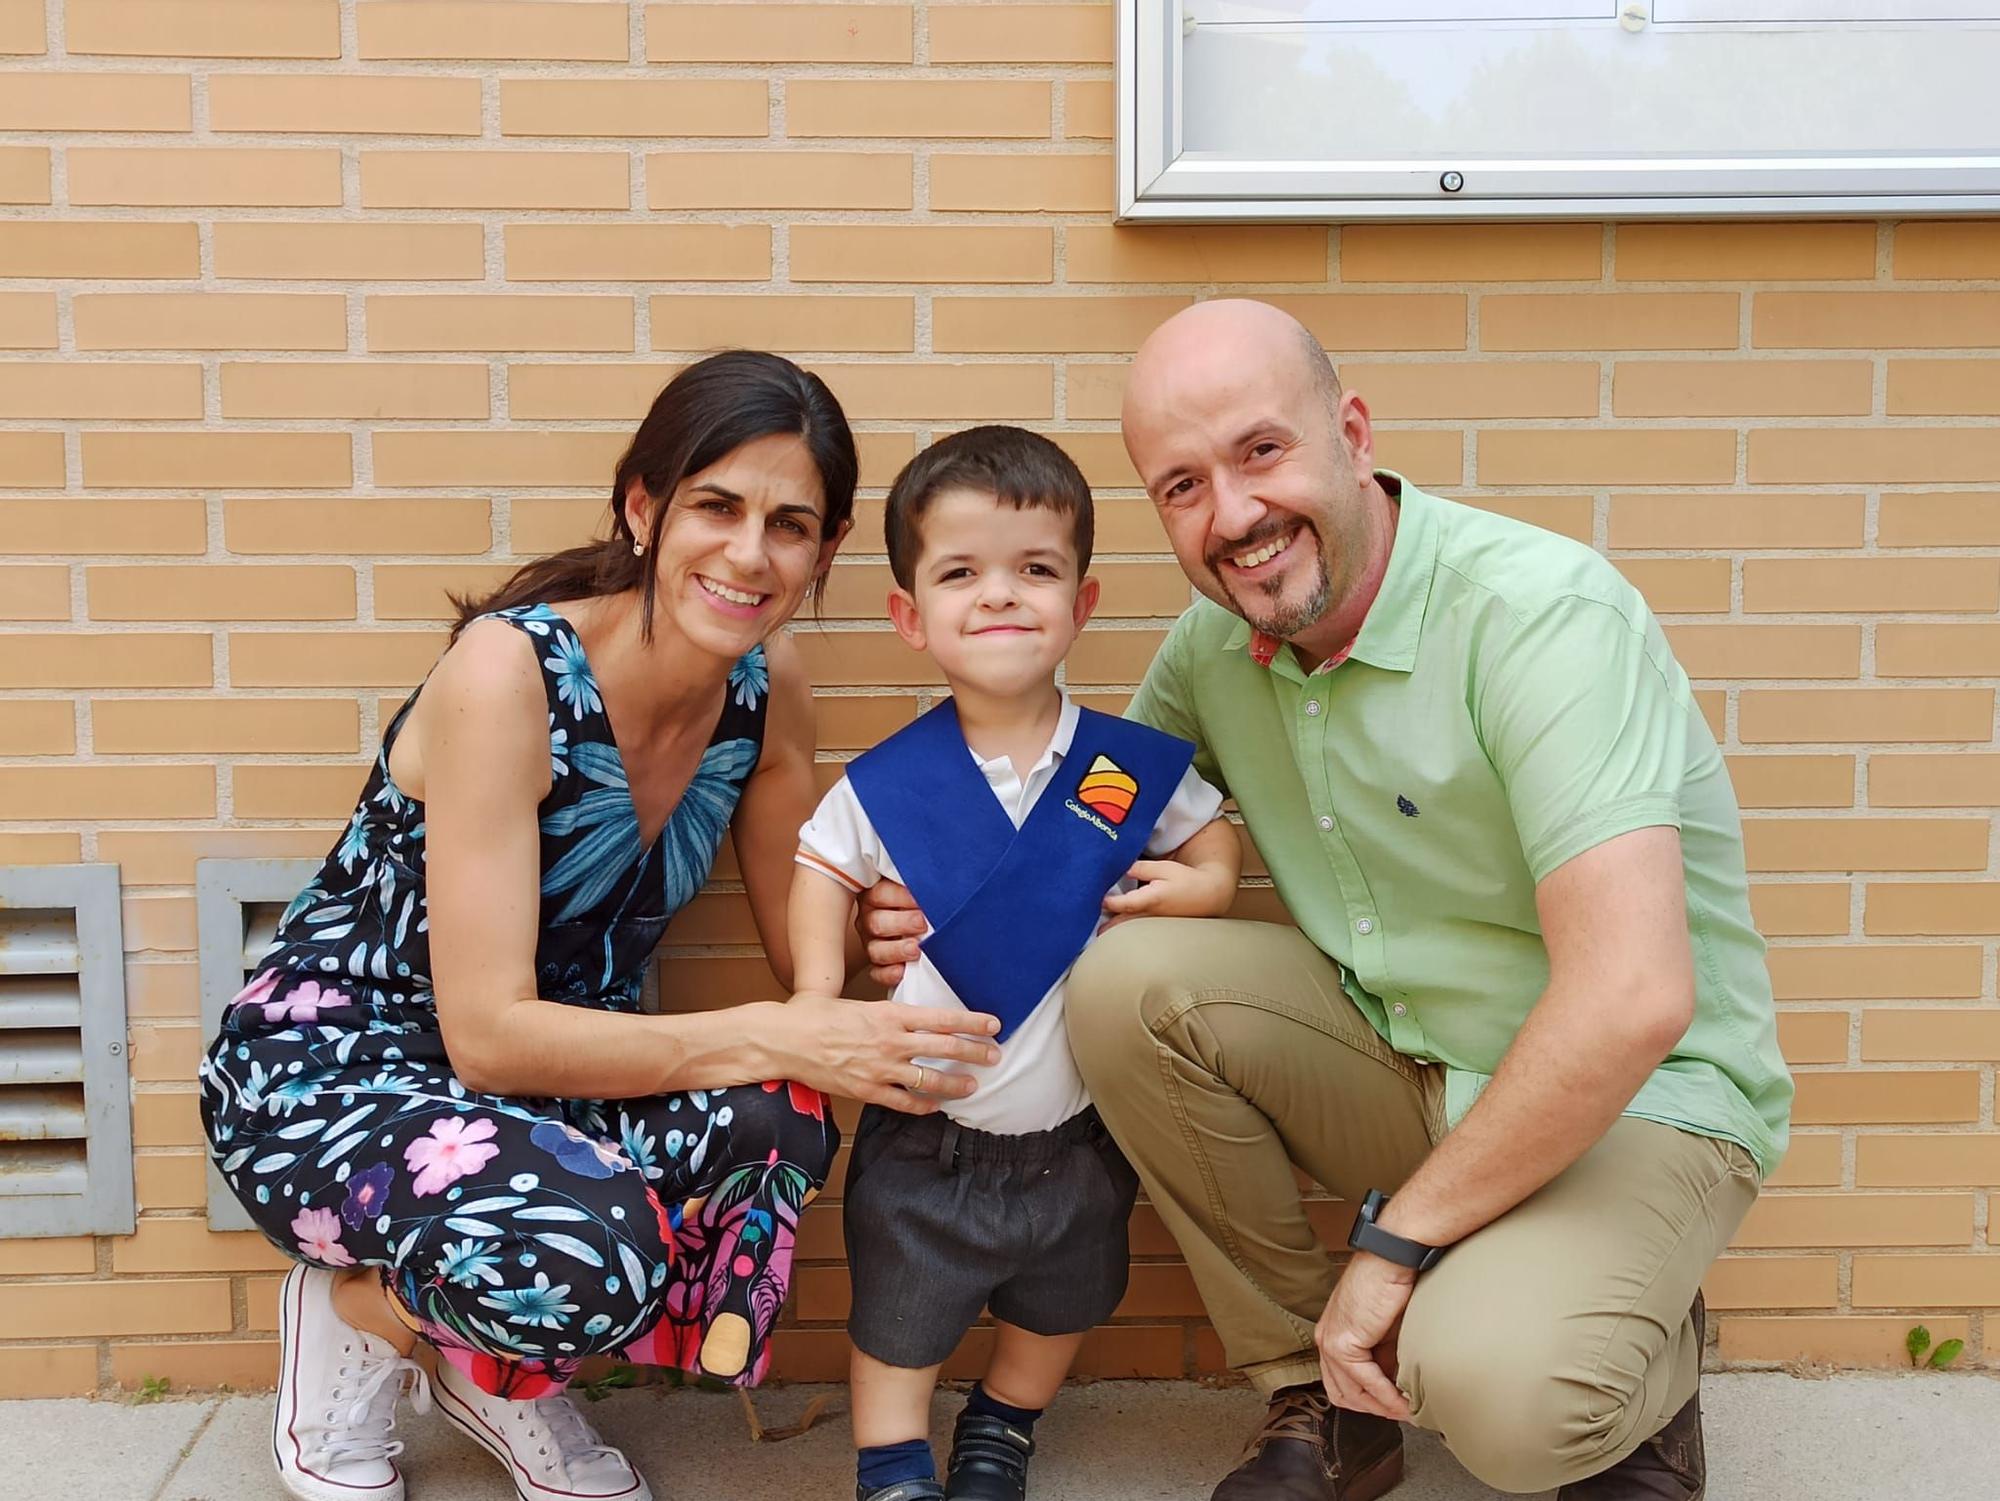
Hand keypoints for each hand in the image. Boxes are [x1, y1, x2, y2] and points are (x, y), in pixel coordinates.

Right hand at [773, 993, 998, 1114]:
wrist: (783, 1040)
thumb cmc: (812, 1015)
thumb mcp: (852, 1002)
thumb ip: (878, 1008)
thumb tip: (896, 1009)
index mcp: (888, 1014)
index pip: (941, 1018)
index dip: (971, 1022)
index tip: (993, 1024)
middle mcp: (889, 1041)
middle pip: (943, 1048)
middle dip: (974, 1052)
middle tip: (995, 1054)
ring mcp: (879, 1068)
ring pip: (929, 1079)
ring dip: (956, 1083)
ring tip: (973, 1084)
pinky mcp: (866, 1090)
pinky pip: (903, 1102)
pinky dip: (923, 1106)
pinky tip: (936, 1106)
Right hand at [857, 879, 926, 988]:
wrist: (920, 921)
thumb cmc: (920, 901)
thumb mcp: (917, 888)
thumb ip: (921, 885)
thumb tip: (942, 884)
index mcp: (876, 895)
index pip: (881, 894)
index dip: (901, 897)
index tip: (921, 899)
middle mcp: (870, 919)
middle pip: (876, 922)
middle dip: (902, 923)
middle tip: (922, 923)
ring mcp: (872, 943)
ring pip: (876, 950)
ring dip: (897, 950)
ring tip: (916, 949)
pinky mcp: (878, 965)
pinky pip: (877, 973)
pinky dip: (889, 974)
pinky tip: (902, 971)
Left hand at [1101, 859, 1236, 925]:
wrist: (1207, 896)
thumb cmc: (1185, 880)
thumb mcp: (1164, 868)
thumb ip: (1141, 868)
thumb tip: (1121, 868)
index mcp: (1151, 899)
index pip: (1124, 904)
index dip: (1108, 903)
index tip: (1093, 898)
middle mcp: (1149, 915)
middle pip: (1120, 924)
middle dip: (1102, 924)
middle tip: (1082, 922)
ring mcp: (1151, 924)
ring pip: (1125, 930)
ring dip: (1109, 929)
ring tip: (1090, 929)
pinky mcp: (1153, 927)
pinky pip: (1132, 930)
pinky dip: (1119, 929)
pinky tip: (1107, 928)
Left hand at [1314, 1253, 1415, 1420]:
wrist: (1391, 1257)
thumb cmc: (1392, 1283)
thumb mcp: (1386, 1329)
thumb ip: (1384, 1357)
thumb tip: (1395, 1386)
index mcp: (1333, 1332)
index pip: (1342, 1380)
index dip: (1368, 1398)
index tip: (1393, 1406)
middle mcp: (1325, 1338)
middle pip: (1341, 1391)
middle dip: (1372, 1408)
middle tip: (1399, 1414)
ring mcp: (1330, 1341)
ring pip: (1350, 1392)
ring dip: (1380, 1407)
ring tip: (1405, 1412)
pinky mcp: (1342, 1342)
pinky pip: (1364, 1381)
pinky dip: (1385, 1396)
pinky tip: (1403, 1402)